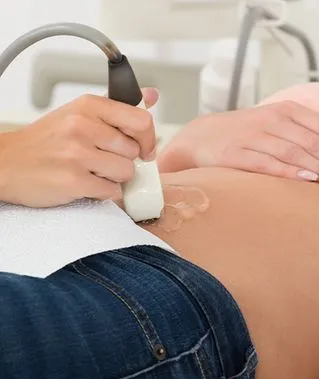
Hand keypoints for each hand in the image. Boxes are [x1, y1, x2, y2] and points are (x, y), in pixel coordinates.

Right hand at [0, 88, 158, 206]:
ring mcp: (77, 154)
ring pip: (126, 172)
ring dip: (113, 176)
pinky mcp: (73, 181)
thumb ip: (118, 107)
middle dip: (123, 159)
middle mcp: (83, 126)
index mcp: (88, 106)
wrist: (7, 163)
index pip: (141, 120)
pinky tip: (83, 182)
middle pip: (134, 151)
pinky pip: (111, 190)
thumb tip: (151, 95)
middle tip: (101, 159)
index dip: (148, 138)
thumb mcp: (80, 113)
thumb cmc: (47, 141)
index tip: (144, 148)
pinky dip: (101, 191)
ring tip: (90, 170)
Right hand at [158, 100, 318, 180]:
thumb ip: (312, 128)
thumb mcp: (278, 122)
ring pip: (295, 151)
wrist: (201, 137)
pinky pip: (266, 163)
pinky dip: (288, 170)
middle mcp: (272, 121)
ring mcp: (253, 137)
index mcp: (286, 111)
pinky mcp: (236, 154)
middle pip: (316, 140)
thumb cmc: (245, 132)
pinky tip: (308, 178)